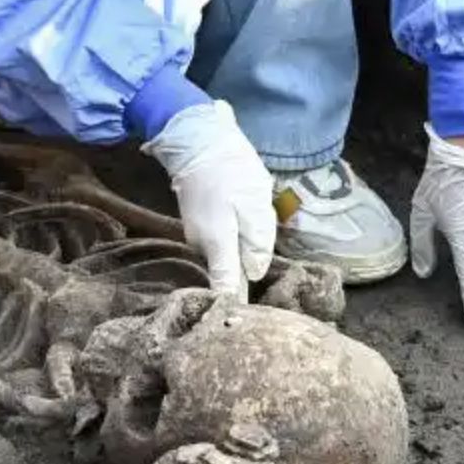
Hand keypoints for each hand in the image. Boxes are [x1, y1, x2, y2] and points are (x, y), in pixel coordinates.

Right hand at [141, 100, 275, 299]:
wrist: (196, 139)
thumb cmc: (231, 171)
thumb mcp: (256, 204)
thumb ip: (258, 242)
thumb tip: (254, 273)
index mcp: (219, 245)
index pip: (226, 288)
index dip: (238, 307)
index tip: (249, 324)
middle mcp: (203, 246)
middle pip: (230, 270)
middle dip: (247, 270)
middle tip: (267, 260)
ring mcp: (197, 235)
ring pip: (226, 253)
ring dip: (242, 248)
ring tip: (256, 229)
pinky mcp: (199, 223)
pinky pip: (221, 240)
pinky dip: (234, 236)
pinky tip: (243, 217)